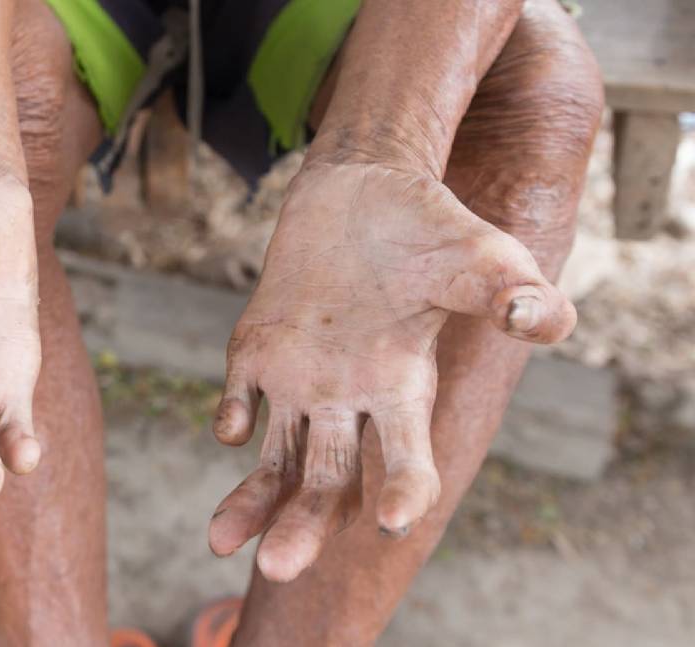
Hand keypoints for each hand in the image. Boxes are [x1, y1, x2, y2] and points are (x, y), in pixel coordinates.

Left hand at [208, 162, 574, 580]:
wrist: (360, 188)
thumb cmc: (430, 225)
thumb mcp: (480, 254)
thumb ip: (510, 290)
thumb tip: (546, 319)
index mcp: (403, 388)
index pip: (405, 459)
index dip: (403, 489)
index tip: (393, 518)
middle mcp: (349, 398)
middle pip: (326, 482)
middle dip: (304, 526)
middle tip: (278, 570)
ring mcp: (299, 379)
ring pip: (275, 459)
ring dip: (253, 503)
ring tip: (221, 543)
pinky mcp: (256, 350)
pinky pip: (238, 399)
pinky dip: (230, 415)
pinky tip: (231, 424)